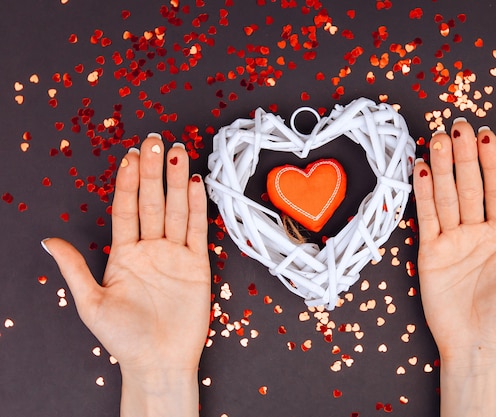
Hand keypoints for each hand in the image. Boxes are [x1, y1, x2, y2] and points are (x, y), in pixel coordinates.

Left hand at [43, 135, 209, 416]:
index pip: (126, 209)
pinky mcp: (197, 264)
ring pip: (177, 210)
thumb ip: (74, 268)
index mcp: (124, 254)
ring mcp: (175, 254)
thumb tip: (48, 241)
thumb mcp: (90, 302)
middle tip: (156, 141)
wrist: (158, 360)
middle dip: (153, 171)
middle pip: (152, 202)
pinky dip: (198, 207)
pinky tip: (196, 183)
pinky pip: (198, 230)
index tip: (130, 155)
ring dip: (177, 181)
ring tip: (178, 152)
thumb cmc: (123, 337)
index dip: (128, 181)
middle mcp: (150, 248)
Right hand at [413, 119, 495, 415]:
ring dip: (440, 168)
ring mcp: (451, 239)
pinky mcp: (429, 251)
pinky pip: (425, 217)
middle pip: (468, 184)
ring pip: (446, 195)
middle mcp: (476, 230)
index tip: (485, 135)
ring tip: (434, 140)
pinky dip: (422, 194)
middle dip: (462, 155)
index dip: (492, 161)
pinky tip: (420, 171)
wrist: (477, 344)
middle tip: (455, 126)